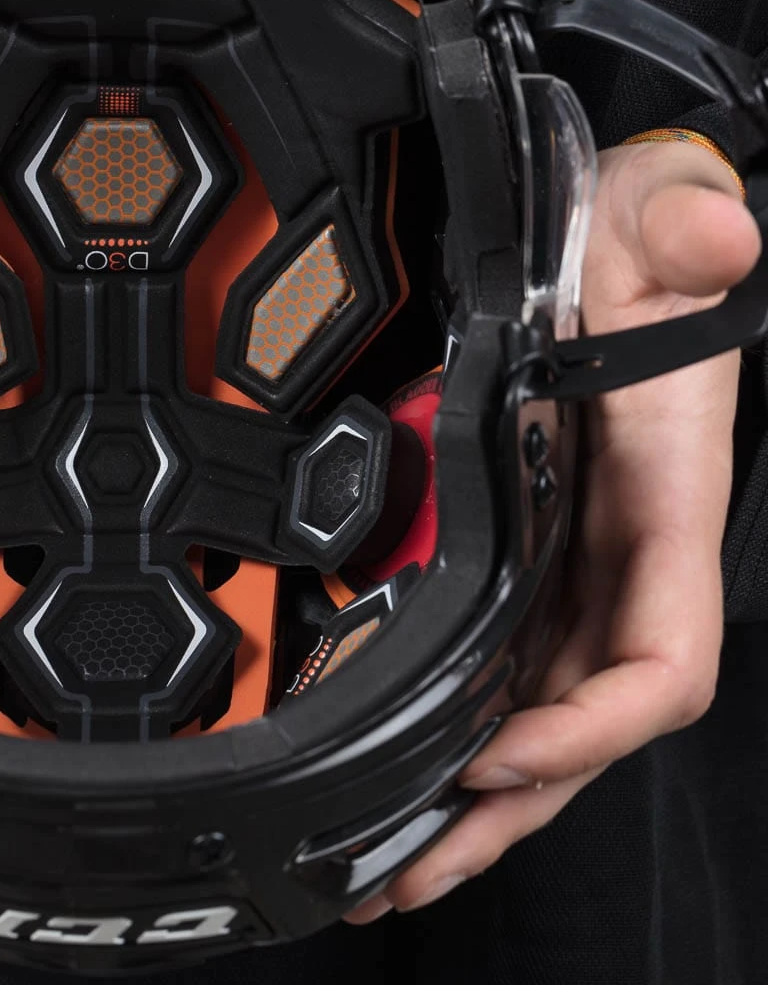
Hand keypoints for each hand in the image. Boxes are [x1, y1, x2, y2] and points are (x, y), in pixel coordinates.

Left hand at [347, 137, 761, 921]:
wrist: (611, 256)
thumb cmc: (644, 253)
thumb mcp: (662, 224)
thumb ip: (686, 230)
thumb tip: (714, 234)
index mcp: (666, 509)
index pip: (662, 663)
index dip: (593, 727)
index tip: (498, 755)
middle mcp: (625, 563)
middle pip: (581, 726)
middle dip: (505, 810)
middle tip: (401, 873)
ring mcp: (576, 573)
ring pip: (536, 714)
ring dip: (471, 797)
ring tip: (383, 862)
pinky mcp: (530, 562)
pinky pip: (502, 668)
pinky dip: (458, 726)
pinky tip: (402, 764)